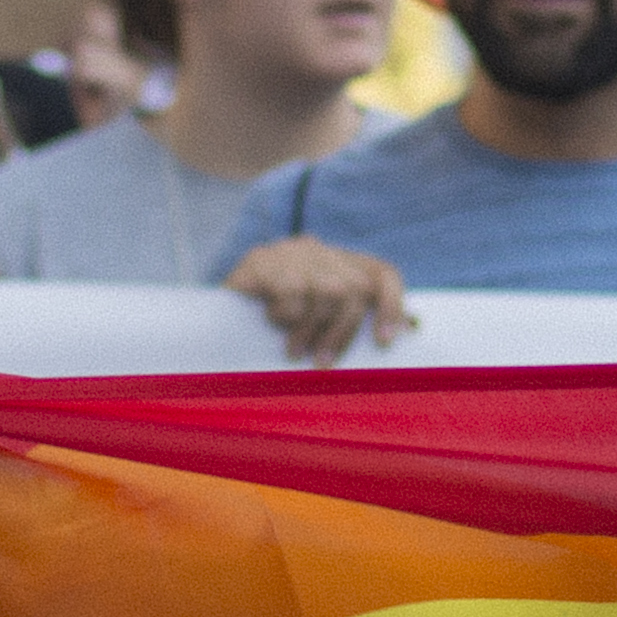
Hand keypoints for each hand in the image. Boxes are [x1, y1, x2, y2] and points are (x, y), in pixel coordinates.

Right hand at [224, 237, 411, 365]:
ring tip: (293, 350)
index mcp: (339, 265)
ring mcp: (289, 252)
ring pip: (325, 291)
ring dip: (309, 329)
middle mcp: (318, 252)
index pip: (382, 274)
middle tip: (322, 364)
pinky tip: (272, 322)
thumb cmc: (272, 334)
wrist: (211, 319)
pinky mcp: (261, 258)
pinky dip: (285, 315)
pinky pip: (290, 290)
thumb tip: (405, 338)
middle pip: (353, 289)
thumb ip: (347, 328)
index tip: (385, 342)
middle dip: (341, 332)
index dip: (391, 305)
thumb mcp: (315, 329)